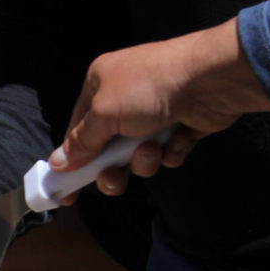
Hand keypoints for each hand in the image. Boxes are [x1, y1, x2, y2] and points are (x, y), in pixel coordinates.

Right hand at [51, 18, 269, 198]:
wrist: (212, 78)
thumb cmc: (149, 87)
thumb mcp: (103, 113)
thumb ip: (79, 142)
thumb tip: (57, 163)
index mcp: (99, 85)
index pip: (76, 130)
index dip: (71, 161)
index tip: (66, 192)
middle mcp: (124, 98)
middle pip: (105, 149)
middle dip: (111, 168)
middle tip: (114, 178)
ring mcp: (154, 112)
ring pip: (135, 155)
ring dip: (142, 159)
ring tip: (153, 149)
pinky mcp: (180, 125)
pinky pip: (164, 153)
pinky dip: (169, 152)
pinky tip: (177, 140)